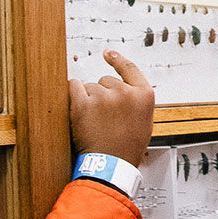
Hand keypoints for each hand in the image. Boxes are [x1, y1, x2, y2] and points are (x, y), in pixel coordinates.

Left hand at [69, 50, 154, 165]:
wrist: (111, 165)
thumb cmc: (127, 147)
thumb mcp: (144, 121)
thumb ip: (136, 100)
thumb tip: (122, 88)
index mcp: (144, 95)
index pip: (130, 68)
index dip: (117, 59)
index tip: (108, 53)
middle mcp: (125, 92)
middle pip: (106, 80)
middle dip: (102, 94)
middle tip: (103, 117)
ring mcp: (103, 97)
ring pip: (89, 87)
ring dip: (88, 99)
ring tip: (94, 122)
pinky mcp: (83, 104)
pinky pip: (74, 87)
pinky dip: (73, 95)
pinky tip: (78, 108)